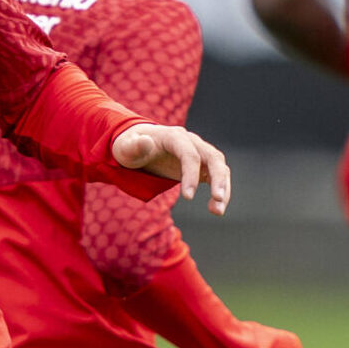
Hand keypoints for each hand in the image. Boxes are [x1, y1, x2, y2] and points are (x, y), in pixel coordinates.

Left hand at [114, 123, 231, 215]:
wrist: (139, 146)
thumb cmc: (130, 147)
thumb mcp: (125, 147)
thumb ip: (134, 146)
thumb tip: (145, 141)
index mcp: (174, 136)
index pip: (189, 154)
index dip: (191, 174)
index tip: (188, 198)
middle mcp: (192, 142)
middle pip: (213, 157)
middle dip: (218, 179)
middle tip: (218, 200)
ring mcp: (199, 152)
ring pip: (219, 167)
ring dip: (223, 188)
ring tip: (218, 211)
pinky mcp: (202, 165)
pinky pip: (217, 177)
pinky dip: (220, 192)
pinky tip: (215, 209)